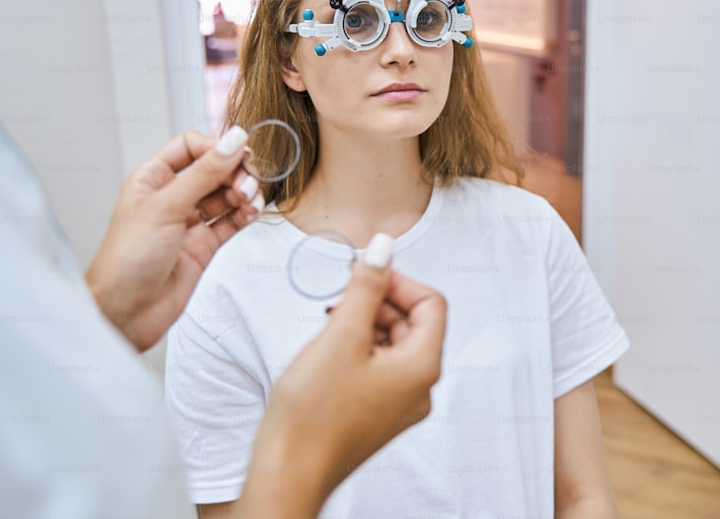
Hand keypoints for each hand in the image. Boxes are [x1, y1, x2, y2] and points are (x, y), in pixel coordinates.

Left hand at [85, 126, 263, 350]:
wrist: (126, 313)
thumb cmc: (126, 261)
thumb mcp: (165, 207)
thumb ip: (203, 173)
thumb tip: (232, 142)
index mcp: (153, 178)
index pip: (192, 147)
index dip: (216, 148)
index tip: (237, 155)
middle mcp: (172, 197)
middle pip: (214, 170)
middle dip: (234, 173)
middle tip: (245, 185)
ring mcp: (190, 221)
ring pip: (226, 195)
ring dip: (243, 193)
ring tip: (248, 202)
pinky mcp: (204, 245)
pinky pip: (232, 221)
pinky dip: (246, 214)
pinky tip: (251, 214)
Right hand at [239, 234, 446, 516]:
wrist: (287, 472)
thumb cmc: (313, 413)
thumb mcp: (341, 334)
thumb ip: (366, 286)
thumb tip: (384, 248)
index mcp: (422, 367)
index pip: (431, 304)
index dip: (399, 281)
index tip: (365, 273)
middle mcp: (419, 389)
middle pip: (413, 324)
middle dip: (378, 302)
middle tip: (340, 297)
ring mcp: (398, 405)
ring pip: (393, 345)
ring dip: (364, 324)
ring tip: (328, 325)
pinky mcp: (375, 414)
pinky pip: (378, 368)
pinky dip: (357, 350)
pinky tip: (326, 351)